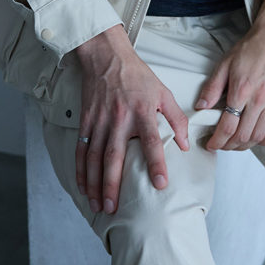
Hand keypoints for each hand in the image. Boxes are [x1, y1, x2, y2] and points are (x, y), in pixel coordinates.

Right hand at [74, 24, 188, 214]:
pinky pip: (81, 149)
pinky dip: (80, 170)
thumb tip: (184, 144)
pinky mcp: (86, 120)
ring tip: (98, 205)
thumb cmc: (137, 75)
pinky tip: (83, 186)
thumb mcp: (163, 92)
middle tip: (114, 208)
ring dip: (95, 184)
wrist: (107, 56)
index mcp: (142, 110)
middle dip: (112, 185)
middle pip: (114, 156)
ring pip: (94, 158)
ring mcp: (100, 120)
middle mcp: (119, 118)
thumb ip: (176, 118)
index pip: (151, 140)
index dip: (156, 163)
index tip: (159, 184)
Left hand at [196, 0, 264, 150]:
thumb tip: (201, 107)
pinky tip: (258, 138)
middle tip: (221, 145)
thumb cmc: (250, 48)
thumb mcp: (225, 64)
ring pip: (259, 136)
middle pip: (243, 136)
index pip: (228, 126)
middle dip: (229, 146)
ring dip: (246, 145)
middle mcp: (259, 99)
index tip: (211, 144)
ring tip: (236, 143)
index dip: (217, 141)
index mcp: (241, 89)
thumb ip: (212, 87)